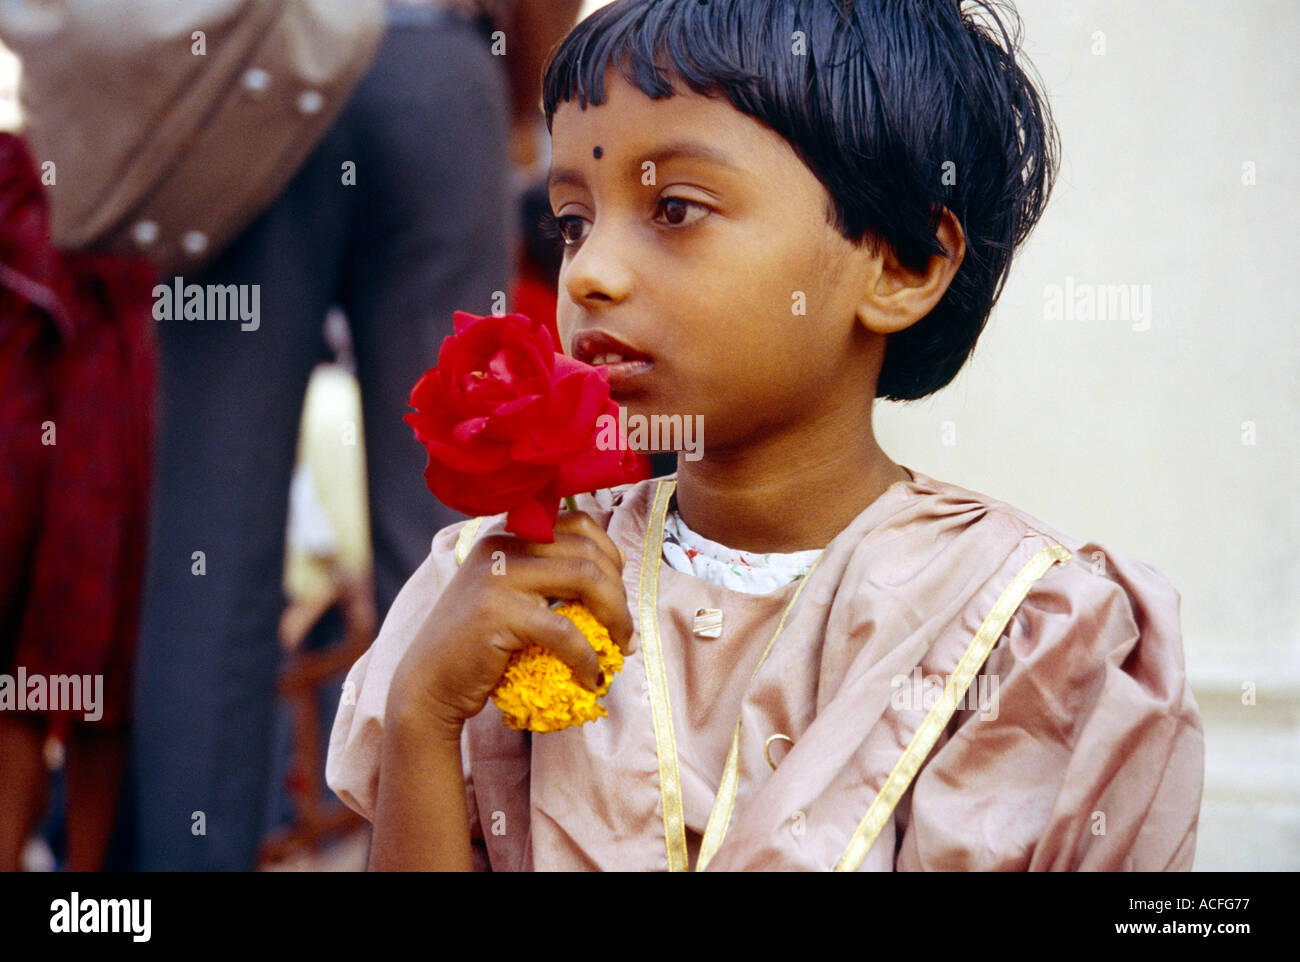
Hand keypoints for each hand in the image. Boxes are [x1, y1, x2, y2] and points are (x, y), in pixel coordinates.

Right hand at [387, 511, 635, 733]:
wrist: (427, 684)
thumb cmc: (476, 646)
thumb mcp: (508, 596)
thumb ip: (544, 577)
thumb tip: (612, 577)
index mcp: (507, 535)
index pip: (577, 523)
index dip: (609, 554)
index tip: (618, 590)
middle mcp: (502, 544)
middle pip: (588, 552)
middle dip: (620, 594)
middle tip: (625, 632)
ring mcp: (498, 575)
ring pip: (586, 578)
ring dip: (616, 617)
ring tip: (620, 649)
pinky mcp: (496, 612)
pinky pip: (564, 630)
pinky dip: (587, 656)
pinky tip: (589, 677)